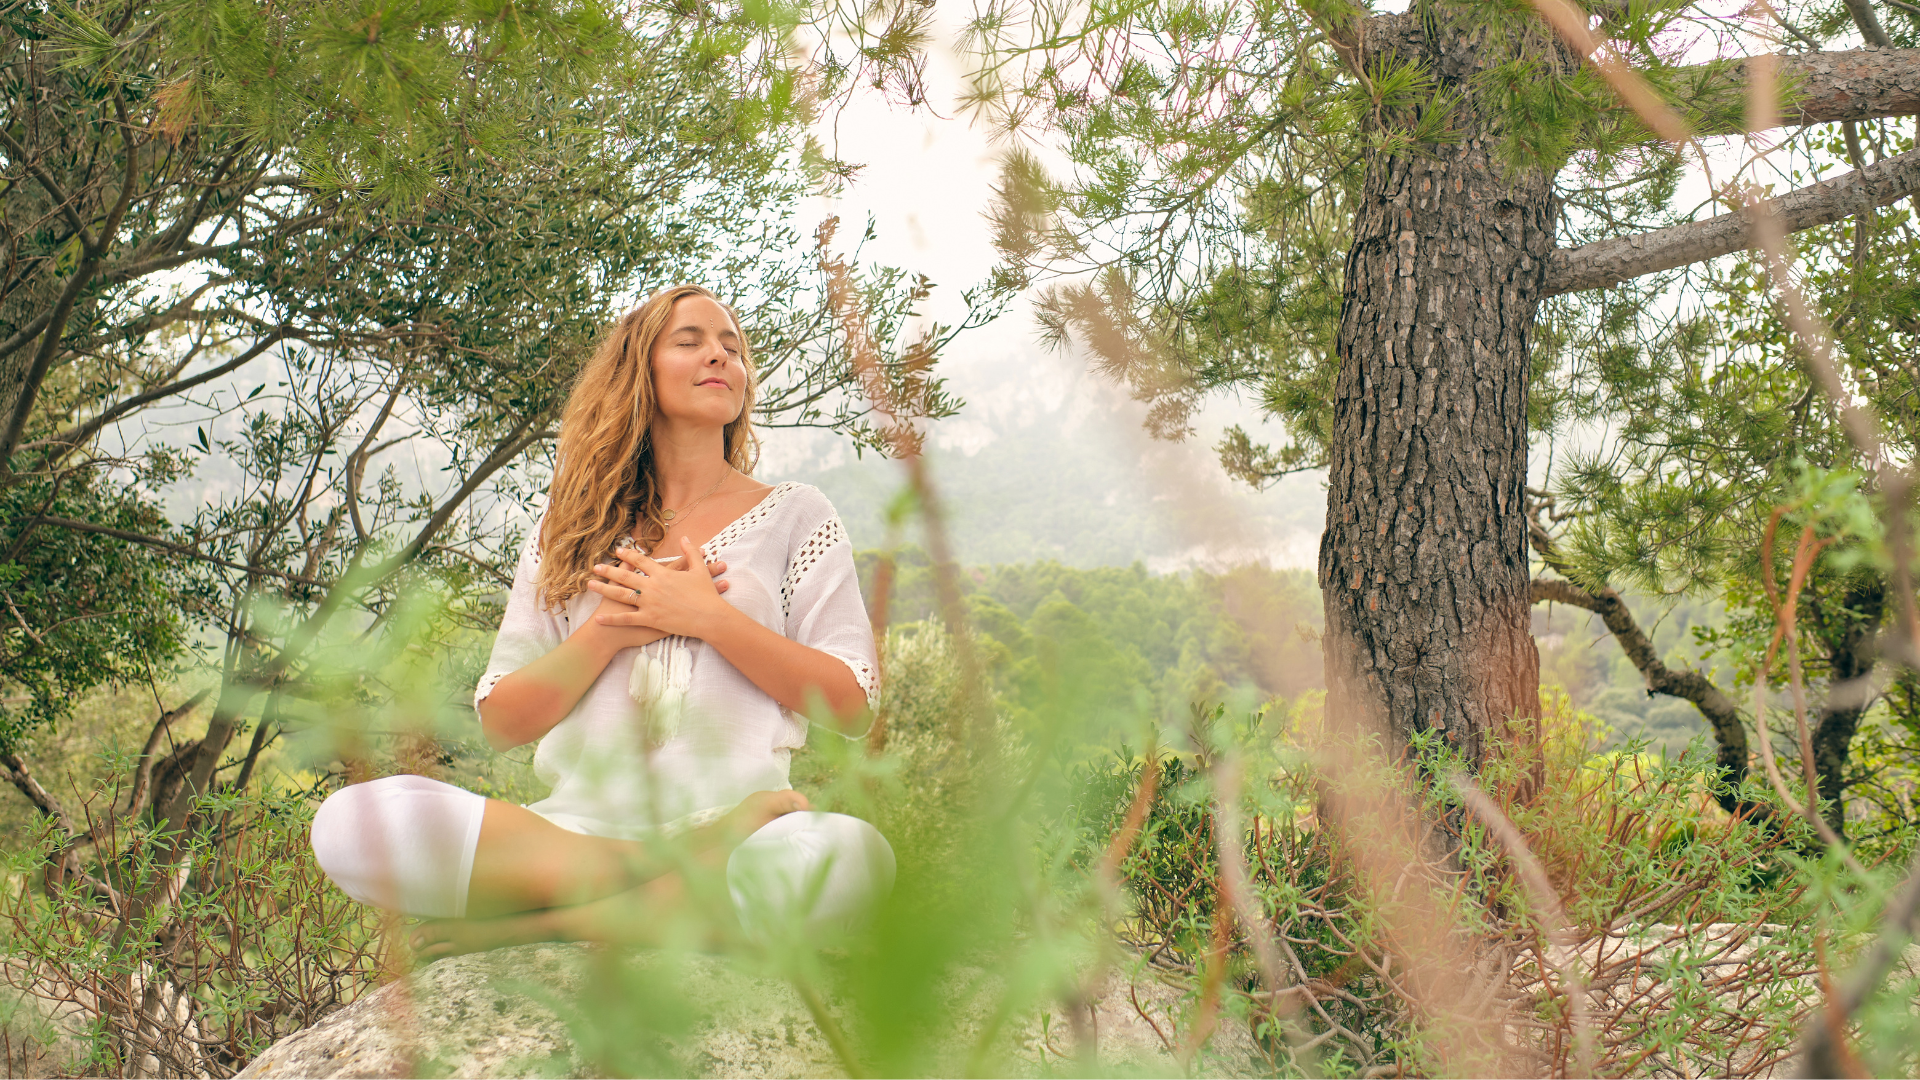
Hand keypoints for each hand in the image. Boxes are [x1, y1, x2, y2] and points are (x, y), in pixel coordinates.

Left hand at [588, 536, 738, 640]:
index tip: (618, 551)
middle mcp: (652, 587)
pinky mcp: (649, 619)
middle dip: (609, 570)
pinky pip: (627, 618)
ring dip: (604, 589)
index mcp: (663, 574)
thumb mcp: (700, 570)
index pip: (641, 561)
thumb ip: (691, 553)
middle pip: (625, 576)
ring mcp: (649, 604)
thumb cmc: (706, 595)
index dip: (628, 555)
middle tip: (596, 567)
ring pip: (621, 595)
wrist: (709, 617)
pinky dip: (612, 619)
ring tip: (590, 585)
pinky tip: (599, 618)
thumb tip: (686, 538)